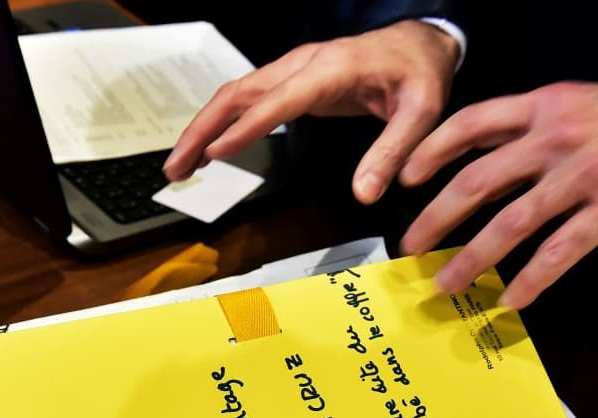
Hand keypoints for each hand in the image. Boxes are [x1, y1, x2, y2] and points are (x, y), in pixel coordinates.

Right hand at [162, 20, 459, 203]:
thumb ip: (393, 152)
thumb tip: (365, 195)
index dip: (246, 127)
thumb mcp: (421, 113)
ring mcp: (293, 71)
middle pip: (239, 93)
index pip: (279, 99)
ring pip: (236, 94)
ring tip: (179, 166)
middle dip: (203, 130)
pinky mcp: (293, 82)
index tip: (216, 154)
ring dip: (204, 127)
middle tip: (176, 169)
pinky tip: (209, 148)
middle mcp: (302, 65)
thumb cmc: (420, 74)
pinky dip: (221, 122)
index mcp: (331, 70)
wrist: (420, 42)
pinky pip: (248, 99)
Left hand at [398, 80, 597, 308]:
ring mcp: (581, 178)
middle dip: (437, 218)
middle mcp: (555, 140)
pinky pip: (559, 253)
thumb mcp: (575, 105)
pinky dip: (531, 281)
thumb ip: (529, 132)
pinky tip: (510, 301)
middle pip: (478, 181)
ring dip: (473, 258)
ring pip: (512, 223)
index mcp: (543, 107)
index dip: (432, 151)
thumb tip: (480, 171)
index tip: (406, 179)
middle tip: (412, 248)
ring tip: (449, 285)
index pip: (472, 124)